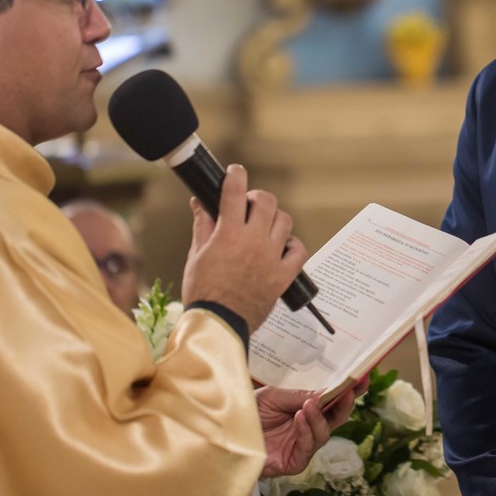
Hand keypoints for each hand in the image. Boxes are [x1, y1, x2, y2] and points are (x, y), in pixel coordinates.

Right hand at [181, 164, 305, 332]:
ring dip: (274, 218)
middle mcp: (253, 242)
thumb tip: (199, 203)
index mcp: (229, 235)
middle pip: (266, 202)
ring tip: (263, 225)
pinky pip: (299, 250)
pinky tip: (282, 246)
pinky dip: (293, 244)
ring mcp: (271, 258)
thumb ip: (202, 225)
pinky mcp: (283, 276)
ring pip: (284, 222)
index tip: (235, 172)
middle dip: (257, 197)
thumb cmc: (203, 292)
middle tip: (248, 205)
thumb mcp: (196, 255)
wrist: (218, 324)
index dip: (236, 175)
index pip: (235, 192)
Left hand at [256, 376, 369, 477]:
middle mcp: (308, 427)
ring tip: (309, 404)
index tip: (362, 378)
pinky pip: (308, 447)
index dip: (349, 390)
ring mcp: (303, 445)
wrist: (226, 434)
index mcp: (306, 409)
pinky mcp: (295, 461)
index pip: (332, 400)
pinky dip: (306, 431)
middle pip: (336, 418)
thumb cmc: (249, 413)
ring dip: (319, 417)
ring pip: (324, 433)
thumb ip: (298, 396)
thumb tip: (324, 393)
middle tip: (349, 391)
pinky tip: (299, 418)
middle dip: (346, 404)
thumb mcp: (273, 396)